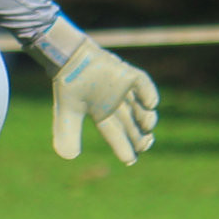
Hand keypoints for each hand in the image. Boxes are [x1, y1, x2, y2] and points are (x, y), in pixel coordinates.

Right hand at [48, 35, 158, 165]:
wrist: (69, 58)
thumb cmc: (68, 85)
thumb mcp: (67, 113)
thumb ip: (68, 133)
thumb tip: (68, 156)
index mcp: (101, 114)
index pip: (115, 134)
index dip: (123, 147)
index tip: (130, 160)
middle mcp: (114, 103)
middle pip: (132, 124)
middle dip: (140, 137)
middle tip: (145, 145)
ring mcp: (122, 89)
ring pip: (141, 107)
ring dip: (146, 118)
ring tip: (147, 124)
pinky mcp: (126, 74)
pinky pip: (142, 83)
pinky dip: (148, 93)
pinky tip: (151, 104)